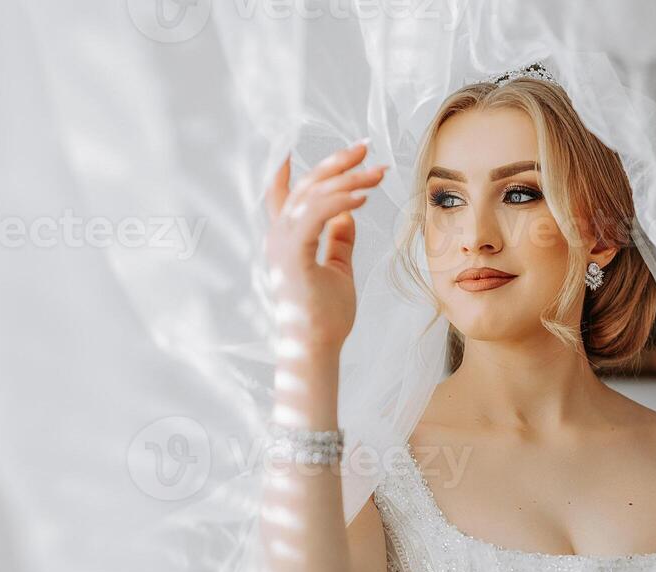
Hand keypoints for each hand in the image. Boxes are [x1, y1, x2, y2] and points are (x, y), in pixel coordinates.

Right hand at [261, 140, 387, 351]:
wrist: (316, 346)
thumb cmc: (325, 316)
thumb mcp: (338, 269)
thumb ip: (340, 239)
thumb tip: (348, 214)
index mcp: (286, 239)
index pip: (282, 194)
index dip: (285, 167)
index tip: (294, 140)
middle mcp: (279, 236)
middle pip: (305, 186)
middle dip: (336, 163)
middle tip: (364, 148)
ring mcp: (283, 244)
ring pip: (314, 195)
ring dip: (348, 179)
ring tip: (377, 172)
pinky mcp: (294, 255)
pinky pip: (317, 215)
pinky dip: (340, 200)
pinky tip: (362, 196)